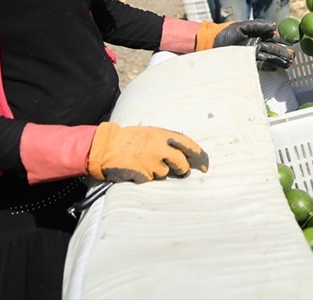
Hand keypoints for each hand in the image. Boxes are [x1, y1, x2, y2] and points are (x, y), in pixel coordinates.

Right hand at [87, 122, 208, 183]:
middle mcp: (161, 148)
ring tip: (144, 161)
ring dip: (158, 171)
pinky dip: (146, 176)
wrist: (107, 146)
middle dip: (181, 169)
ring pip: (165, 173)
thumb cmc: (130, 139)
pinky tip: (137, 167)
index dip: (200, 157)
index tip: (206, 166)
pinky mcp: (143, 174)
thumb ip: (168, 141)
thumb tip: (185, 154)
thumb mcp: (151, 133)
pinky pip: (151, 179)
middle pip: (182, 164)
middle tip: (177, 169)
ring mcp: (152, 162)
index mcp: (164, 135)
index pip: (189, 146)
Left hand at [195, 19, 295, 70]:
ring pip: (268, 58)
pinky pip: (259, 65)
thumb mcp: (242, 26)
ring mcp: (251, 54)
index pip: (271, 38)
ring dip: (278, 61)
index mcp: (255, 34)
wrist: (210, 44)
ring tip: (288, 65)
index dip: (282, 41)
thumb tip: (275, 26)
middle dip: (282, 53)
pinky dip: (268, 66)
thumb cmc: (225, 33)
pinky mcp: (245, 63)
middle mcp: (255, 44)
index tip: (291, 44)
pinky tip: (276, 68)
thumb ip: (258, 25)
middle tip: (293, 57)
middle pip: (272, 49)